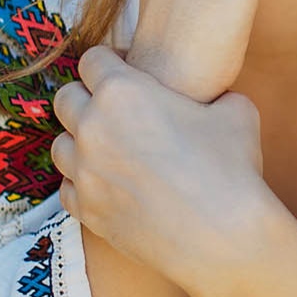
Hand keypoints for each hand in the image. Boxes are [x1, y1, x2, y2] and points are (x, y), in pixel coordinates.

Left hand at [50, 45, 273, 283]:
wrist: (221, 237)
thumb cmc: (231, 168)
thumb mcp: (236, 111)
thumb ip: (214, 94)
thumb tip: (215, 97)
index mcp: (122, 91)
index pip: (93, 60)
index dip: (111, 62)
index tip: (126, 71)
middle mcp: (92, 127)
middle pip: (66, 99)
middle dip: (87, 99)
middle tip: (116, 110)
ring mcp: (84, 172)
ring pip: (60, 144)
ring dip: (80, 142)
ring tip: (109, 149)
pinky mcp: (86, 210)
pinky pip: (67, 187)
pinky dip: (83, 182)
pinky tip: (109, 183)